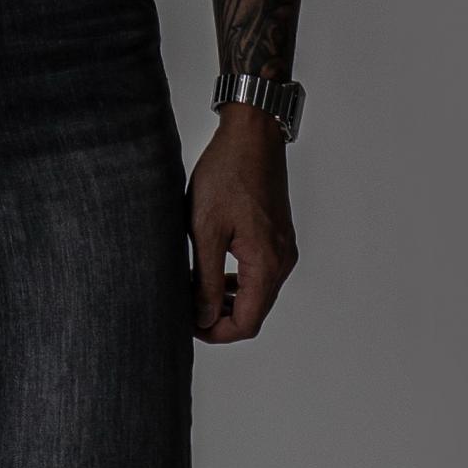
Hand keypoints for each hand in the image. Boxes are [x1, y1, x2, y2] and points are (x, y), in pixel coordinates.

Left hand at [187, 105, 297, 342]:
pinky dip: (235, 282)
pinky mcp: (278, 238)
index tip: (186, 323)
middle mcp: (282, 261)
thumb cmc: (227, 173)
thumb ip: (203, 279)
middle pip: (253, 312)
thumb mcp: (205, 230)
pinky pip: (259, 274)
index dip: (215, 332)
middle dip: (218, 317)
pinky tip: (210, 270)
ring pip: (256, 295)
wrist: (252, 135)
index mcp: (266, 263)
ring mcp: (283, 249)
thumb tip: (201, 317)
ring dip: (225, 300)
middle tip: (184, 306)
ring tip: (192, 289)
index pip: (246, 323)